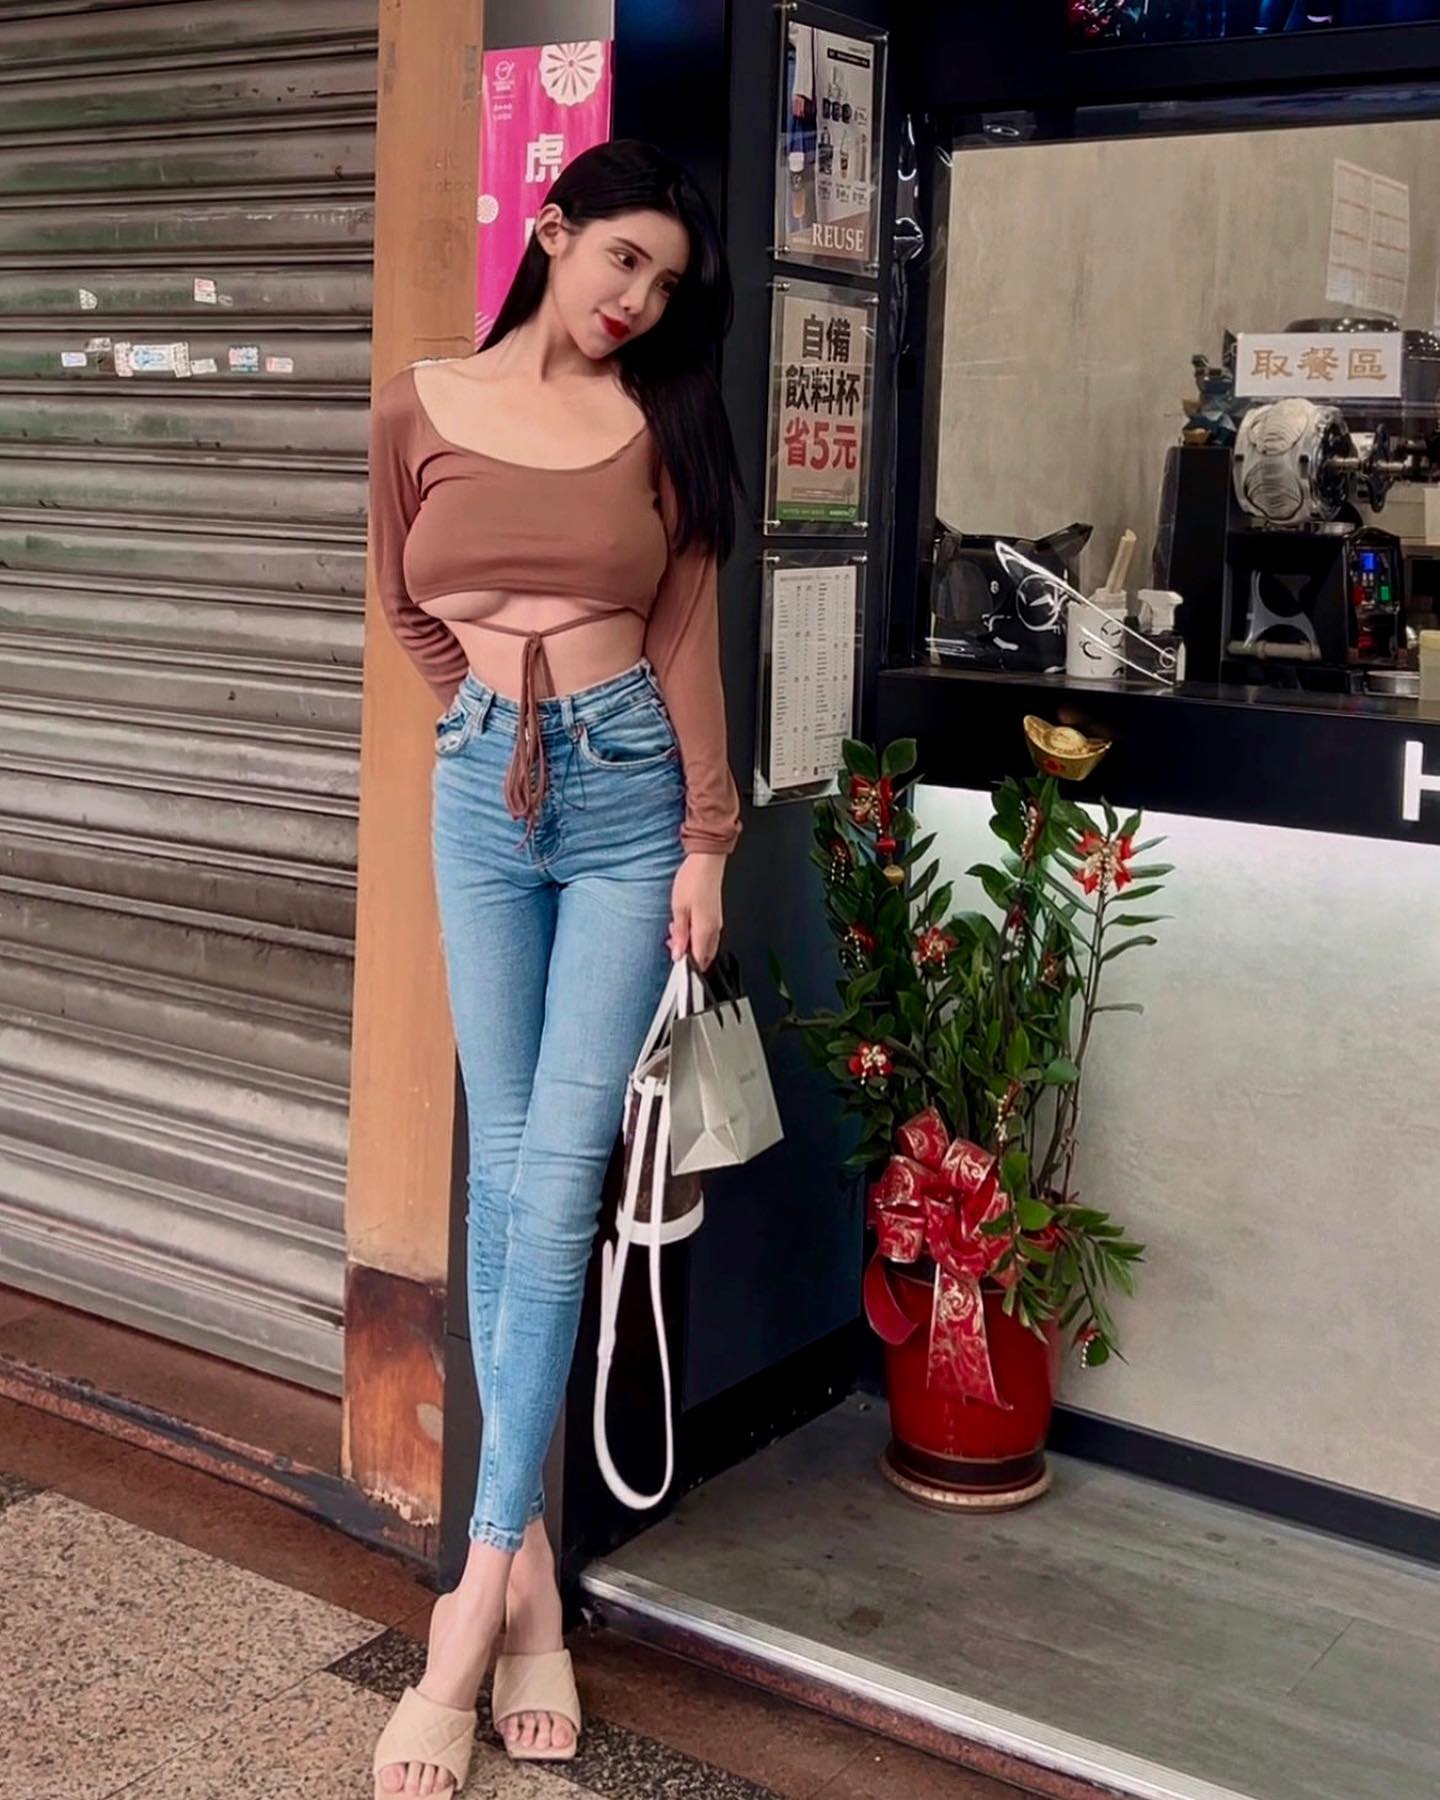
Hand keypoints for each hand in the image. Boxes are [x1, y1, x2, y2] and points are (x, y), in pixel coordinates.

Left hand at [667, 853, 724, 969]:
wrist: (706, 861)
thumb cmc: (693, 881)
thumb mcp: (679, 909)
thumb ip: (679, 935)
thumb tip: (678, 954)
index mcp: (705, 930)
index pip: (699, 960)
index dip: (686, 966)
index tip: (674, 963)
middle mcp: (714, 929)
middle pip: (703, 955)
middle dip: (687, 955)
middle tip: (671, 944)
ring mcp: (716, 922)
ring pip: (704, 944)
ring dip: (689, 944)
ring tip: (674, 930)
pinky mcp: (714, 915)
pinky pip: (706, 934)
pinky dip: (694, 934)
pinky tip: (683, 924)